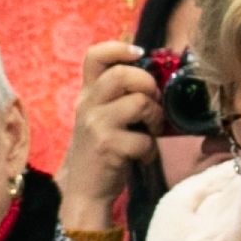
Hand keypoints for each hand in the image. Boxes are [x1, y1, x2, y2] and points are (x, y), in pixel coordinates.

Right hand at [56, 40, 158, 233]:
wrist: (84, 192)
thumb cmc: (101, 151)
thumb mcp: (101, 117)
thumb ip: (118, 94)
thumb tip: (154, 71)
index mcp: (87, 95)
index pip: (95, 55)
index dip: (120, 48)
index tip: (139, 55)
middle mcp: (87, 106)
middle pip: (123, 74)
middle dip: (149, 85)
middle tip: (152, 103)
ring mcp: (96, 126)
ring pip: (140, 102)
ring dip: (155, 117)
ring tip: (150, 130)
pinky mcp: (108, 147)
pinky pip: (145, 138)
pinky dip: (150, 149)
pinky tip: (142, 156)